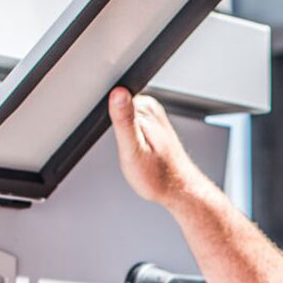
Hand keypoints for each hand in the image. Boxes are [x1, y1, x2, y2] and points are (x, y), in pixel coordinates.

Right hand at [109, 86, 206, 207]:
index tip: (118, 138)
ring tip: (133, 150)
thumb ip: (124, 121)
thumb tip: (118, 93)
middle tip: (126, 148)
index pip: (112, 97)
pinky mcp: (151, 123)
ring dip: (121, 132)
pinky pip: (131, 122)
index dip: (104, 118)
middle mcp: (151, 107)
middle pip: (116, 105)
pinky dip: (128, 135)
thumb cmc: (158, 177)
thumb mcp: (133, 151)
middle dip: (113, 126)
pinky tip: (136, 148)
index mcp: (145, 108)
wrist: (177, 189)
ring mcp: (152, 114)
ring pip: (123, 115)